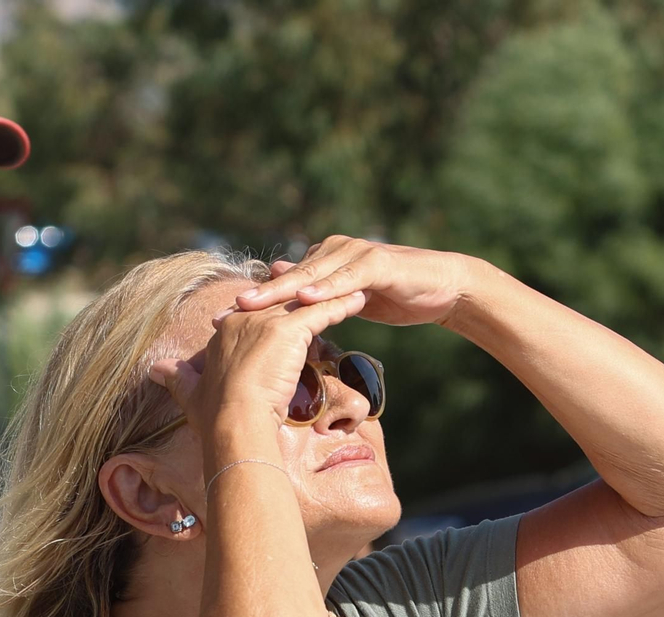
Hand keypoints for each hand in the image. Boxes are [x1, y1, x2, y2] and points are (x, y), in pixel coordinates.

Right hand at [148, 290, 366, 435]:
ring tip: (354, 289)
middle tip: (331, 288)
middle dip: (307, 297)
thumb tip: (154, 369)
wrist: (234, 425)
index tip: (293, 311)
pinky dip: (341, 306)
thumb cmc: (215, 419)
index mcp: (224, 331)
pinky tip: (359, 301)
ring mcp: (265, 322)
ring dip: (330, 295)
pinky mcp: (287, 331)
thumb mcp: (190, 394)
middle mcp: (243, 319)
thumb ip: (175, 378)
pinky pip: (321, 312)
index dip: (276, 311)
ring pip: (304, 302)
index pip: (256, 312)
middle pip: (282, 301)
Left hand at [235, 236, 481, 327]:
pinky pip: (347, 278)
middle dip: (257, 294)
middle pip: (290, 275)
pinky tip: (305, 299)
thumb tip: (281, 285)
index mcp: (324, 261)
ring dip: (283, 289)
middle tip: (227, 309)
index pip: (283, 282)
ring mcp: (356, 254)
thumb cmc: (394, 295)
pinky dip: (326, 289)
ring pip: (313, 274)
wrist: (442, 287)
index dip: (254, 299)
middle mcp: (335, 251)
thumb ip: (317, 295)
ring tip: (254, 303)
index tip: (221, 319)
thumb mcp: (349, 298)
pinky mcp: (378, 264)